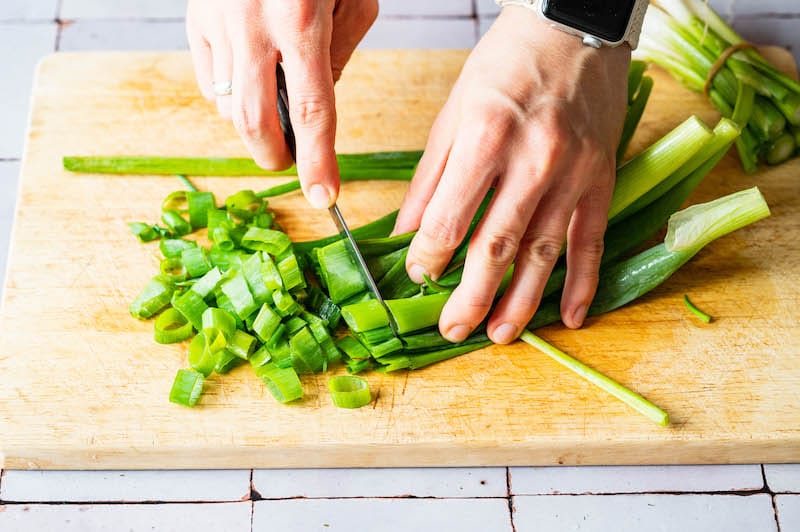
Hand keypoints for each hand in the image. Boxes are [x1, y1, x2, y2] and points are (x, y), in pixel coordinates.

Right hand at [186, 0, 377, 207]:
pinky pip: (209, 80)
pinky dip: (230, 99)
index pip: (313, 110)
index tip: (324, 197)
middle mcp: (252, 25)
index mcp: (303, 20)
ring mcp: (216, 21)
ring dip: (254, 126)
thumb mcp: (353, 0)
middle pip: (254, 121)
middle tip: (290, 162)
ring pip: (227, 105)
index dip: (318, 161)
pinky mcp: (195, 17)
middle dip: (273, 155)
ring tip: (277, 117)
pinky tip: (252, 87)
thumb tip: (314, 108)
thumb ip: (338, 56)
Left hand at [394, 7, 629, 343]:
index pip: (449, 219)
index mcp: (484, 139)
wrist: (573, 29)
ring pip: (543, 254)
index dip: (428, 257)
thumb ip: (429, 177)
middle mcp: (532, 161)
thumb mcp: (453, 113)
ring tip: (500, 336)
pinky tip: (570, 317)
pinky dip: (583, 283)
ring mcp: (573, 174)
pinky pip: (590, 241)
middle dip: (470, 298)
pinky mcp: (601, 179)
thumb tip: (405, 232)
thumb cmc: (505, 67)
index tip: (418, 276)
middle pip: (496, 248)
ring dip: (520, 302)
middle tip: (452, 330)